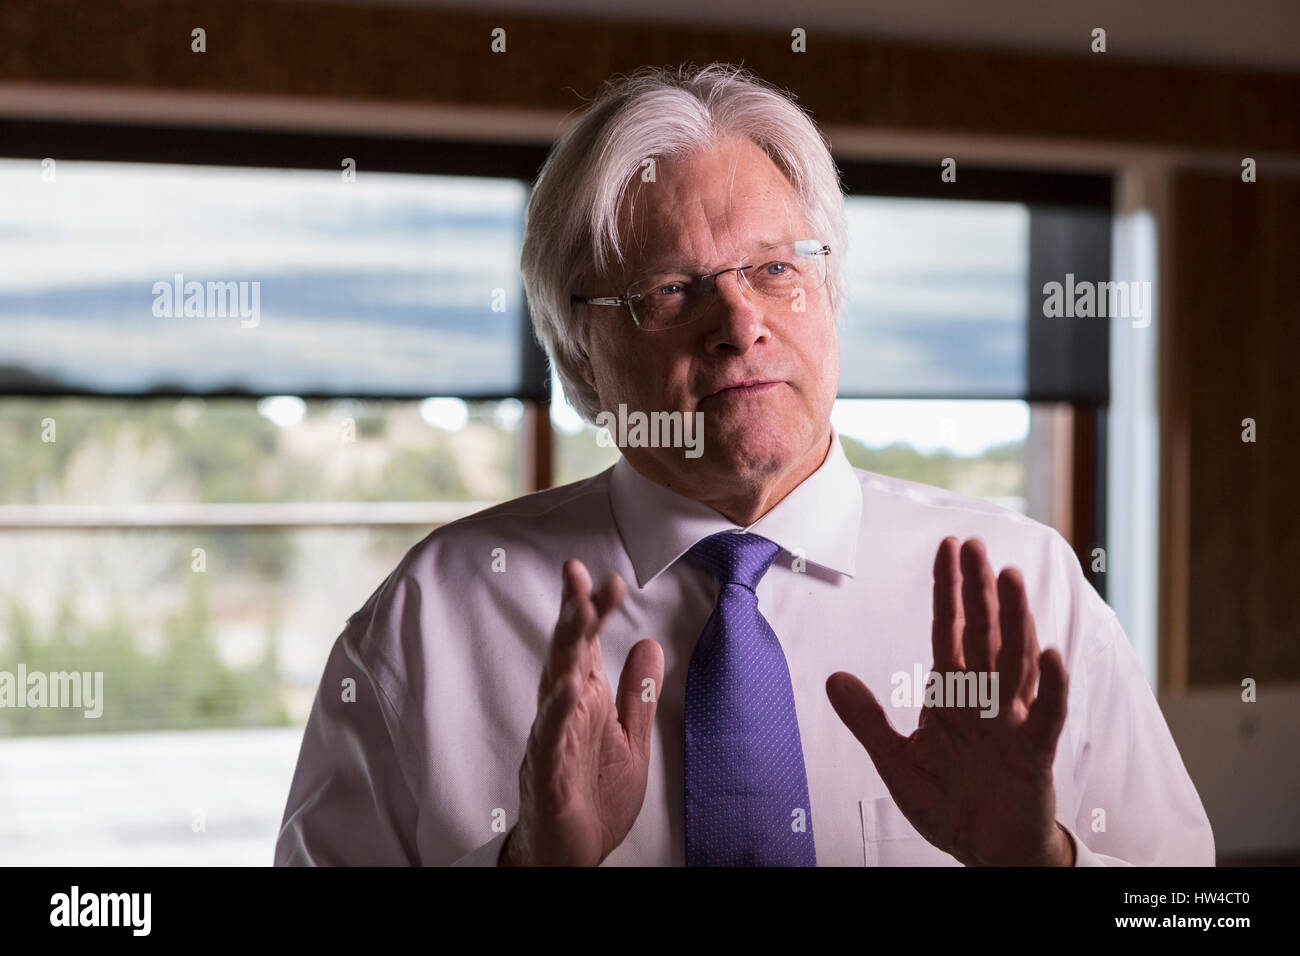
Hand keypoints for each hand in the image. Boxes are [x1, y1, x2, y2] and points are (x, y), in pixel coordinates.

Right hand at [500, 558, 663, 865]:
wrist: (569, 855)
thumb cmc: (592, 798)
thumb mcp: (630, 739)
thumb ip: (637, 694)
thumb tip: (649, 644)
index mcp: (585, 701)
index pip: (587, 645)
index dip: (595, 610)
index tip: (609, 580)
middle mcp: (565, 714)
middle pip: (567, 653)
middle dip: (573, 612)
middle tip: (579, 575)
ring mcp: (553, 742)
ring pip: (555, 687)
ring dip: (565, 650)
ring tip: (577, 614)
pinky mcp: (549, 776)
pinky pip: (552, 741)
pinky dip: (558, 716)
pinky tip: (568, 690)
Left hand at [826, 536, 1072, 865]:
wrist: (985, 851)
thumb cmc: (949, 802)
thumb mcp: (896, 760)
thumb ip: (868, 719)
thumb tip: (832, 679)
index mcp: (953, 693)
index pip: (949, 630)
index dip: (948, 591)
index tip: (948, 548)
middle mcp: (985, 698)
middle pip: (983, 634)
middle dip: (978, 590)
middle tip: (977, 545)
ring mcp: (1012, 721)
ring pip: (1016, 661)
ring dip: (1014, 620)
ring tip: (1010, 578)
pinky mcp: (1034, 752)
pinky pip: (1046, 714)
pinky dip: (1052, 684)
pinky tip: (1050, 652)